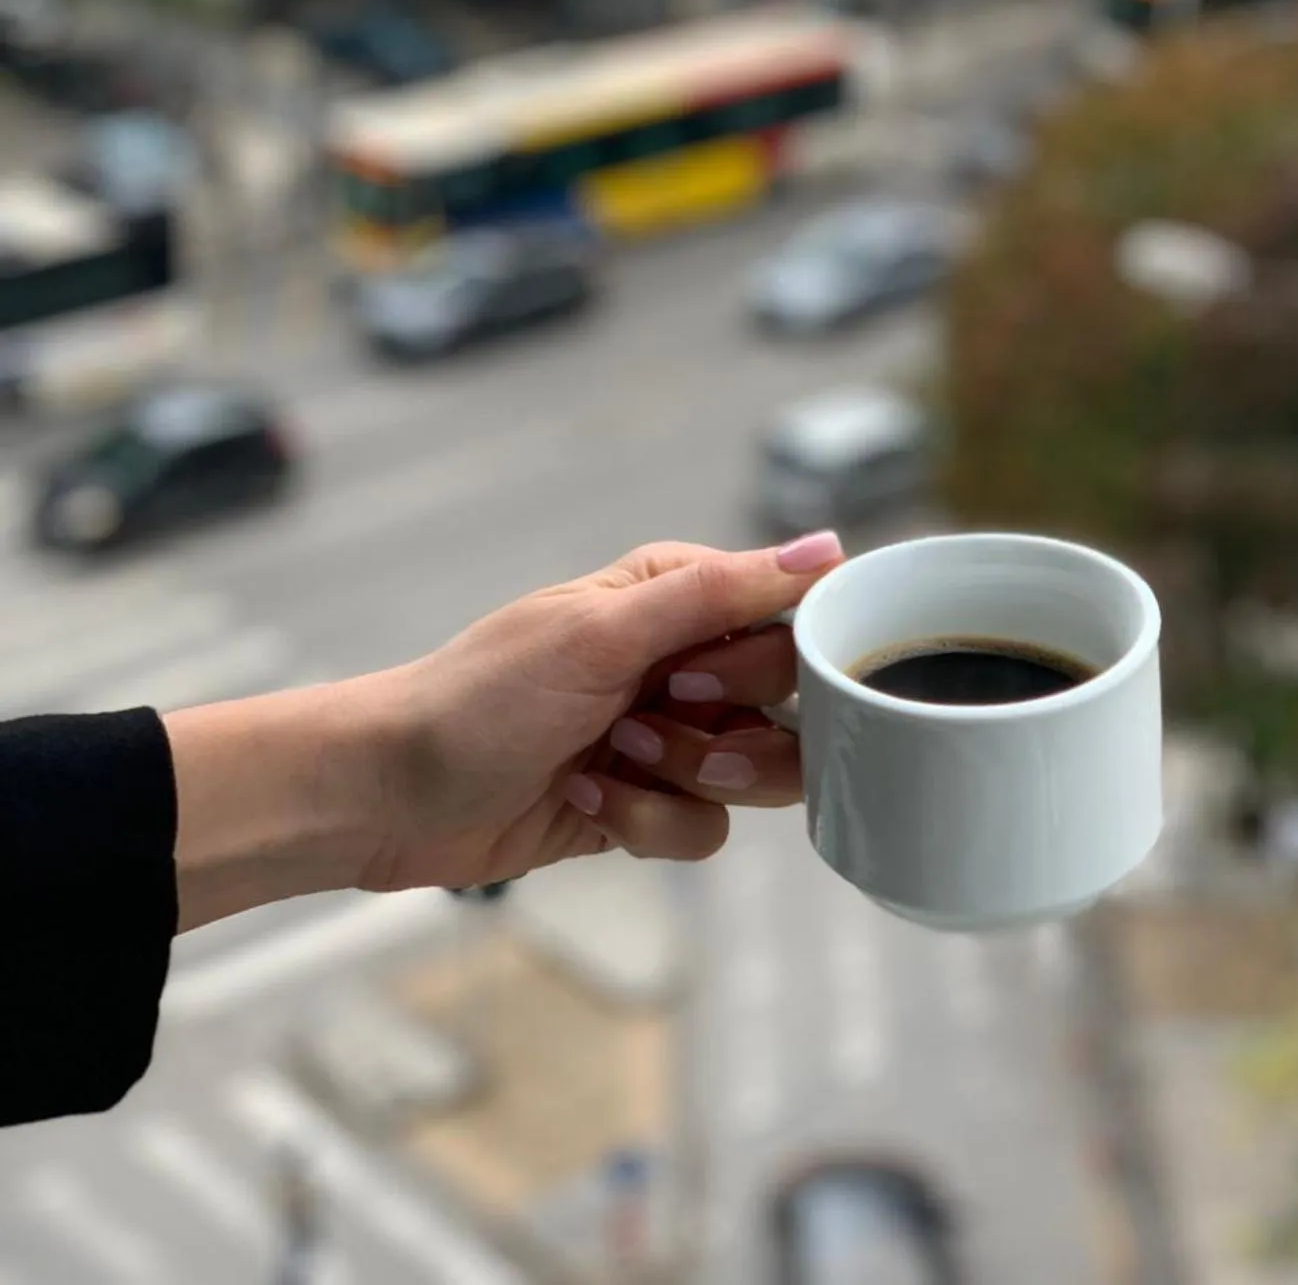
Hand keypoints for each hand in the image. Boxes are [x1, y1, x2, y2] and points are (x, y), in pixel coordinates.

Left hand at [166, 534, 843, 929]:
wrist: (391, 793)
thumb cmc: (481, 696)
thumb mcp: (603, 631)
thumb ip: (721, 591)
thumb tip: (828, 547)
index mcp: (678, 594)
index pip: (789, 616)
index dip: (762, 661)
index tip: (694, 675)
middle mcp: (682, 658)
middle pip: (787, 704)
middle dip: (718, 728)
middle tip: (643, 720)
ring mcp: (668, 734)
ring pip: (757, 774)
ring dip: (683, 780)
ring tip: (611, 761)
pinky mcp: (646, 804)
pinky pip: (705, 829)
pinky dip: (646, 822)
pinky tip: (582, 800)